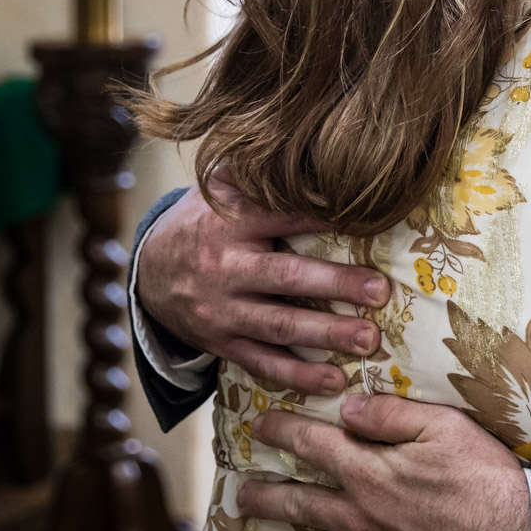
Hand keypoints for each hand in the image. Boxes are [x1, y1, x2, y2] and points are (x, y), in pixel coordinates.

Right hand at [136, 170, 390, 393]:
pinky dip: (297, 376)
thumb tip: (310, 149)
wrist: (149, 270)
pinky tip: (333, 381)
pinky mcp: (221, 343)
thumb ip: (258, 171)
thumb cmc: (204, 220)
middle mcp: (225, 268)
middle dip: (336, 285)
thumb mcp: (220, 186)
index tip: (369, 221)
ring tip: (369, 340)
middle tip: (380, 291)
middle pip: (285, 278)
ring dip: (326, 335)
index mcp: (230, 223)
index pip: (283, 217)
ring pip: (278, 325)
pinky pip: (261, 362)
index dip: (325, 218)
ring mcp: (221, 311)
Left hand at [239, 395, 530, 530]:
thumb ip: (393, 415)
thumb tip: (350, 407)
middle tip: (243, 487)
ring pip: (316, 529)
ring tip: (267, 512)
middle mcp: (360, 512)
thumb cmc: (481, 475)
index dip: (284, 431)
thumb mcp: (443, 427)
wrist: (511, 527)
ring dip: (288, 518)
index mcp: (369, 472)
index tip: (261, 422)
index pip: (314, 446)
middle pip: (301, 500)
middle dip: (268, 491)